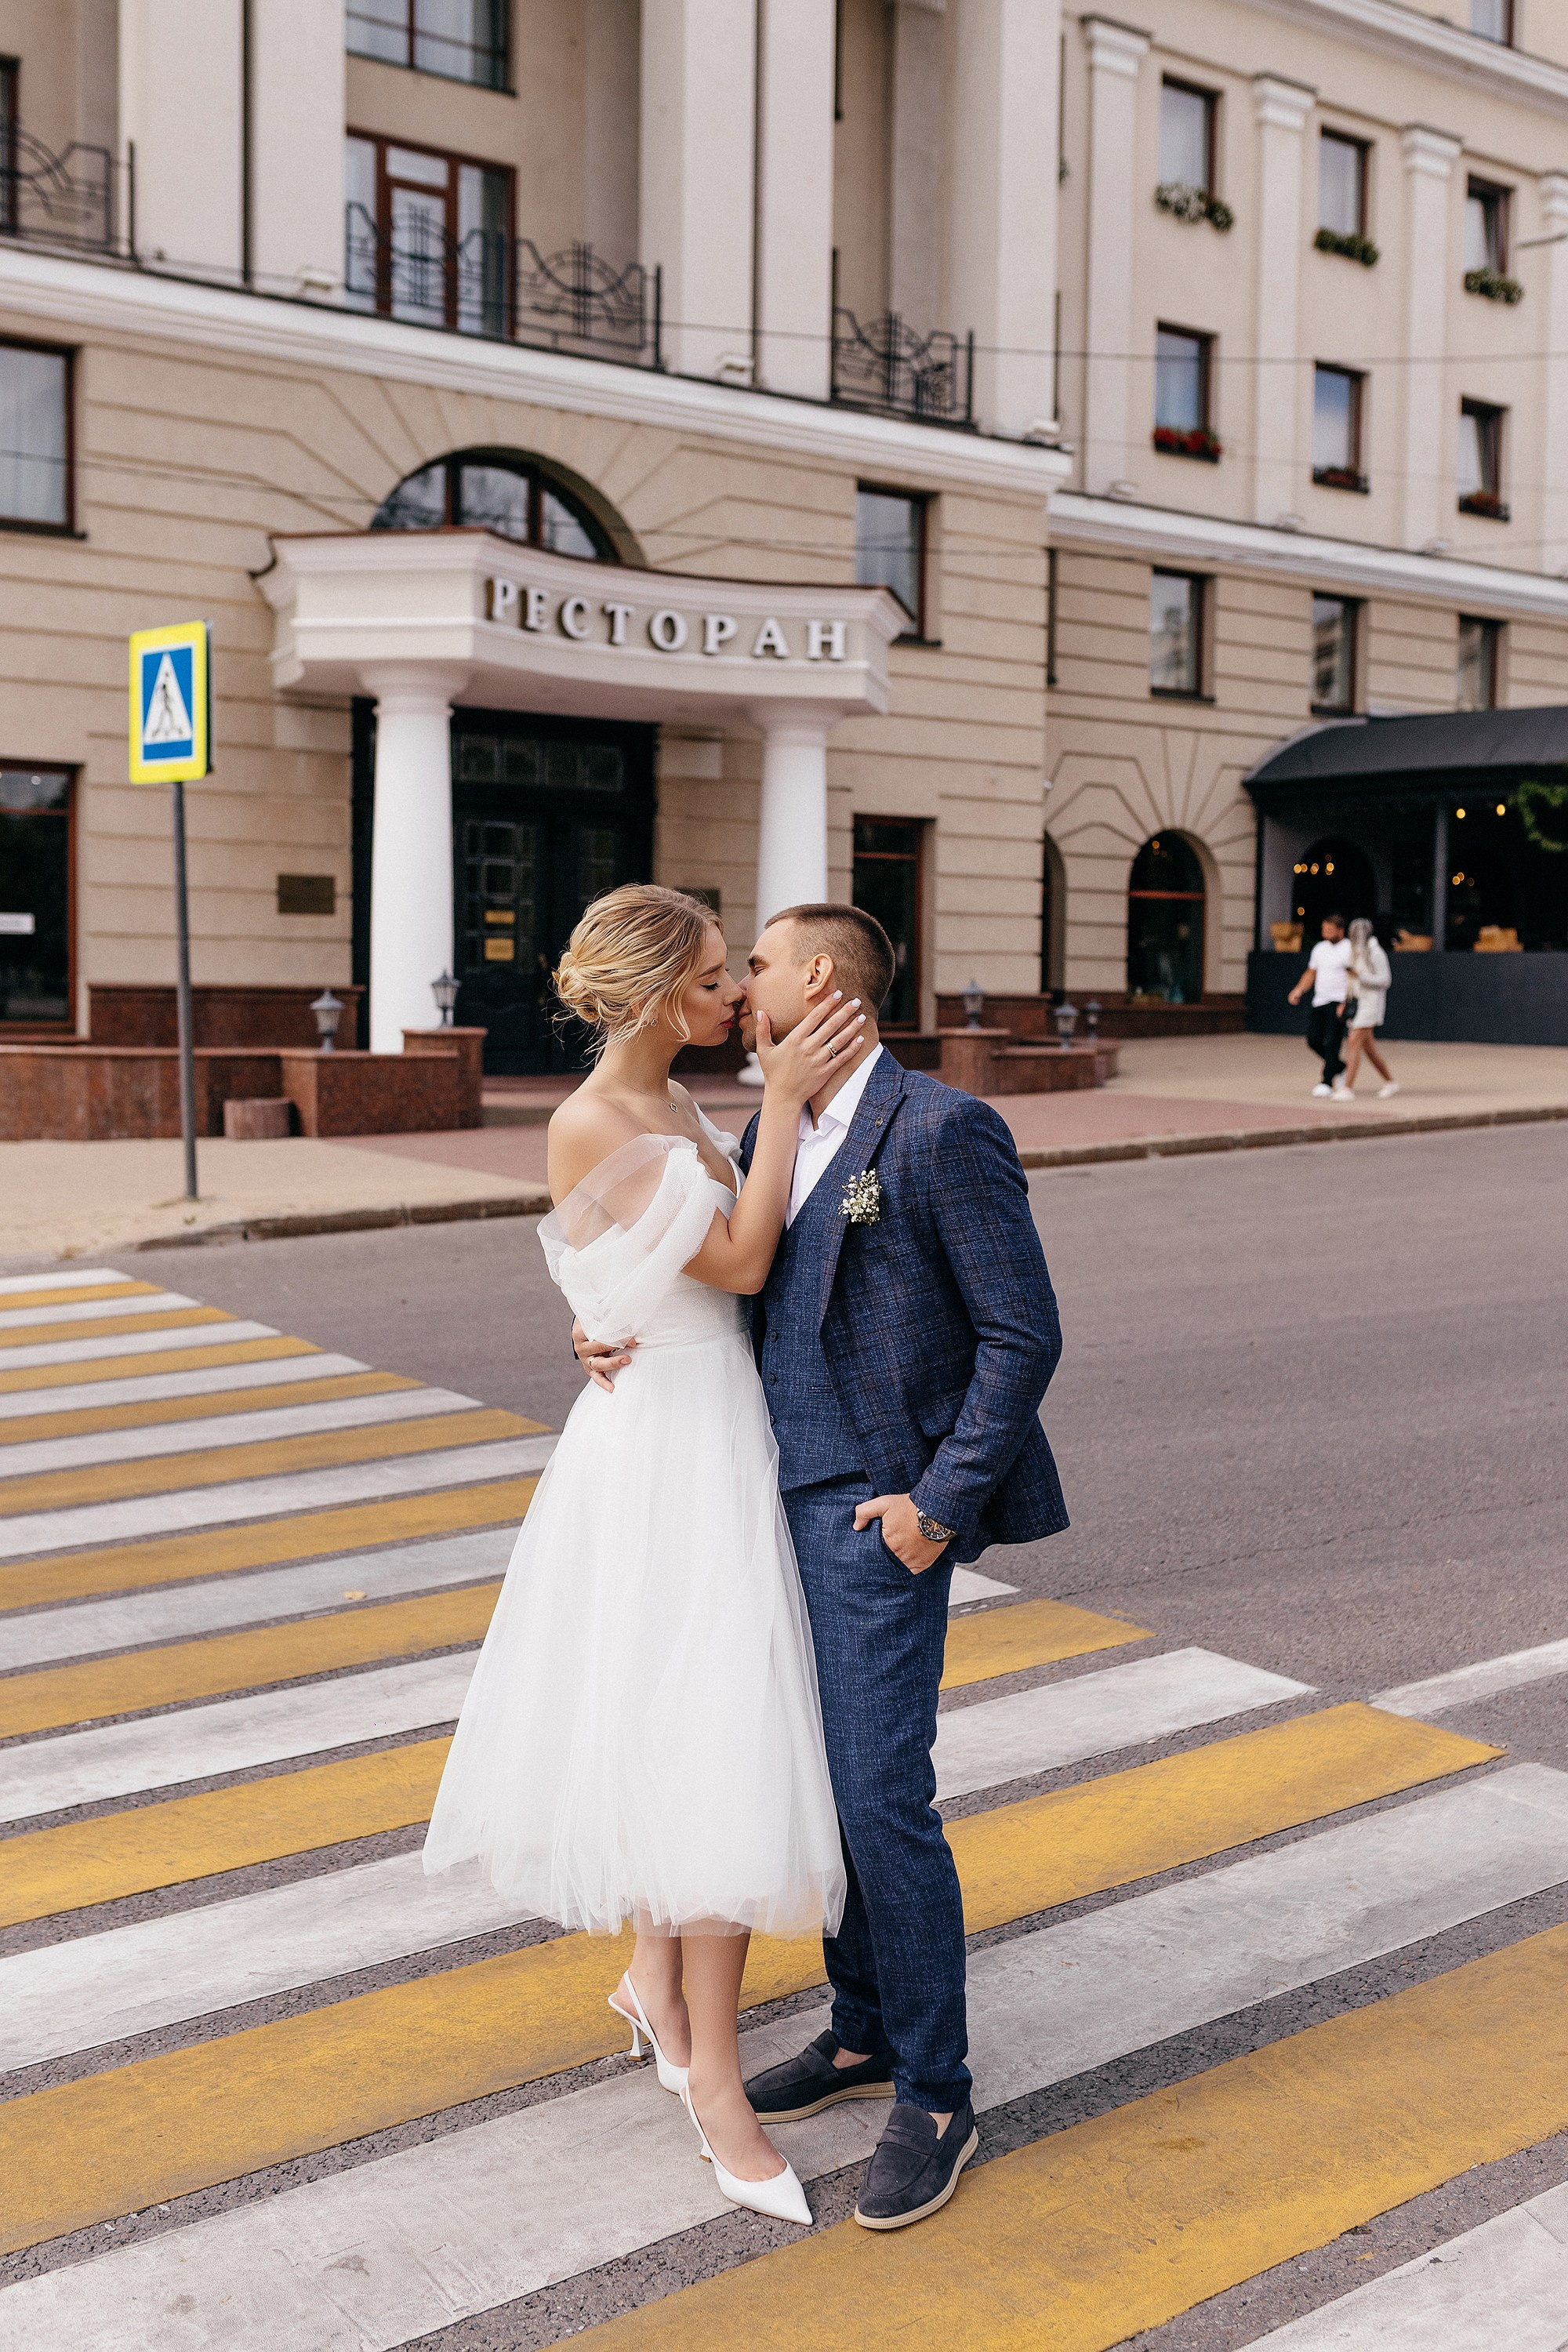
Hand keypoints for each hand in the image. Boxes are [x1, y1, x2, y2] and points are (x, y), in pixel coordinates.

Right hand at [573, 1316, 634, 1392]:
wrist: (585, 1330)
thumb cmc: (595, 1321)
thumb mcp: (599, 1315)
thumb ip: (609, 1314)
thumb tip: (627, 1309)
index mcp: (579, 1332)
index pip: (598, 1333)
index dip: (614, 1333)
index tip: (630, 1334)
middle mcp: (580, 1347)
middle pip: (598, 1347)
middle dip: (617, 1345)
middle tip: (633, 1343)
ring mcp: (584, 1360)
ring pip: (598, 1364)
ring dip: (613, 1363)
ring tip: (627, 1360)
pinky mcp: (589, 1369)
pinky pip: (596, 1377)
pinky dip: (604, 1383)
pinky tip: (612, 1389)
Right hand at [753, 991, 867, 1107]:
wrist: (783, 1097)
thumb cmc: (773, 1072)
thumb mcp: (763, 1050)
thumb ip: (762, 1030)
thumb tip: (760, 1012)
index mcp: (795, 1039)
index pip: (815, 1017)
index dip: (827, 1004)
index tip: (838, 994)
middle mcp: (808, 1048)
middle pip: (831, 1026)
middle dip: (845, 1012)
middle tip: (856, 1001)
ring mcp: (819, 1060)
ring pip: (839, 1041)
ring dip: (852, 1028)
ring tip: (862, 1017)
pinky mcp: (826, 1072)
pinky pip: (842, 1058)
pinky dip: (852, 1049)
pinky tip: (861, 1039)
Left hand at [854, 1492, 949, 1573]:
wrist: (937, 1511)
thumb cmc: (911, 1507)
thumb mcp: (884, 1503)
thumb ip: (865, 1512)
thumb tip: (856, 1526)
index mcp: (887, 1544)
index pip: (874, 1552)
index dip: (875, 1548)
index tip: (879, 1543)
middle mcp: (899, 1556)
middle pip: (887, 1560)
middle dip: (886, 1554)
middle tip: (890, 1546)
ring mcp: (912, 1562)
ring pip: (898, 1566)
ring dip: (898, 1560)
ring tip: (900, 1550)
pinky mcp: (923, 1565)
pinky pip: (912, 1570)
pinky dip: (909, 1564)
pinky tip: (909, 1555)